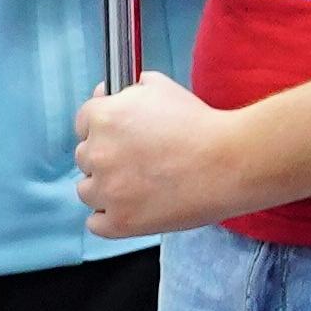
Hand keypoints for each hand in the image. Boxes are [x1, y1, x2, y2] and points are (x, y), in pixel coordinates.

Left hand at [71, 71, 249, 239]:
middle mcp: (98, 154)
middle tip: (136, 162)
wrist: (227, 162)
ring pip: (87, 191)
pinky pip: (96, 223)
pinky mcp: (120, 222)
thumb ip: (127, 89)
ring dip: (105, 189)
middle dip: (106, 158)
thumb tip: (105, 94)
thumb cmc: (199, 124)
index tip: (117, 137)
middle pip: (85, 158)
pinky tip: (131, 208)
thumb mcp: (161, 88)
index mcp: (103, 118)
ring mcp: (107, 191)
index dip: (102, 129)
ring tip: (136, 187)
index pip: (83, 124)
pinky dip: (109, 217)